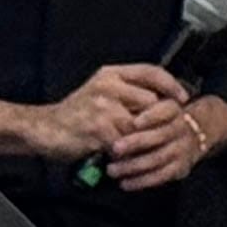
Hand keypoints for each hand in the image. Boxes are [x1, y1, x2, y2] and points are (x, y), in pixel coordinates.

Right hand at [21, 62, 184, 167]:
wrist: (45, 129)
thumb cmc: (77, 113)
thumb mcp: (101, 91)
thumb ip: (128, 91)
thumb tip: (163, 98)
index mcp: (111, 74)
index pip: (151, 71)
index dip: (171, 84)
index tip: (182, 98)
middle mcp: (108, 86)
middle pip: (151, 101)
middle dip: (155, 120)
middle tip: (155, 133)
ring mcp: (103, 107)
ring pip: (140, 125)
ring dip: (140, 139)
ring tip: (134, 147)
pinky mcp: (98, 129)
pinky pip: (125, 143)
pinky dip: (126, 152)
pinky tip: (119, 155)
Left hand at [102, 90, 226, 193]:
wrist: (195, 135)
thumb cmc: (161, 121)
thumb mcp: (155, 108)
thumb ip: (135, 110)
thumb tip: (105, 114)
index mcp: (174, 110)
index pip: (166, 110)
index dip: (152, 116)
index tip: (134, 122)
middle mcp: (181, 129)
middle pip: (160, 135)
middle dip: (136, 142)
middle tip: (114, 148)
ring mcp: (182, 149)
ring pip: (158, 158)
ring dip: (133, 166)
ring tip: (112, 170)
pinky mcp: (180, 168)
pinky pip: (161, 176)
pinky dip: (141, 181)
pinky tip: (125, 183)